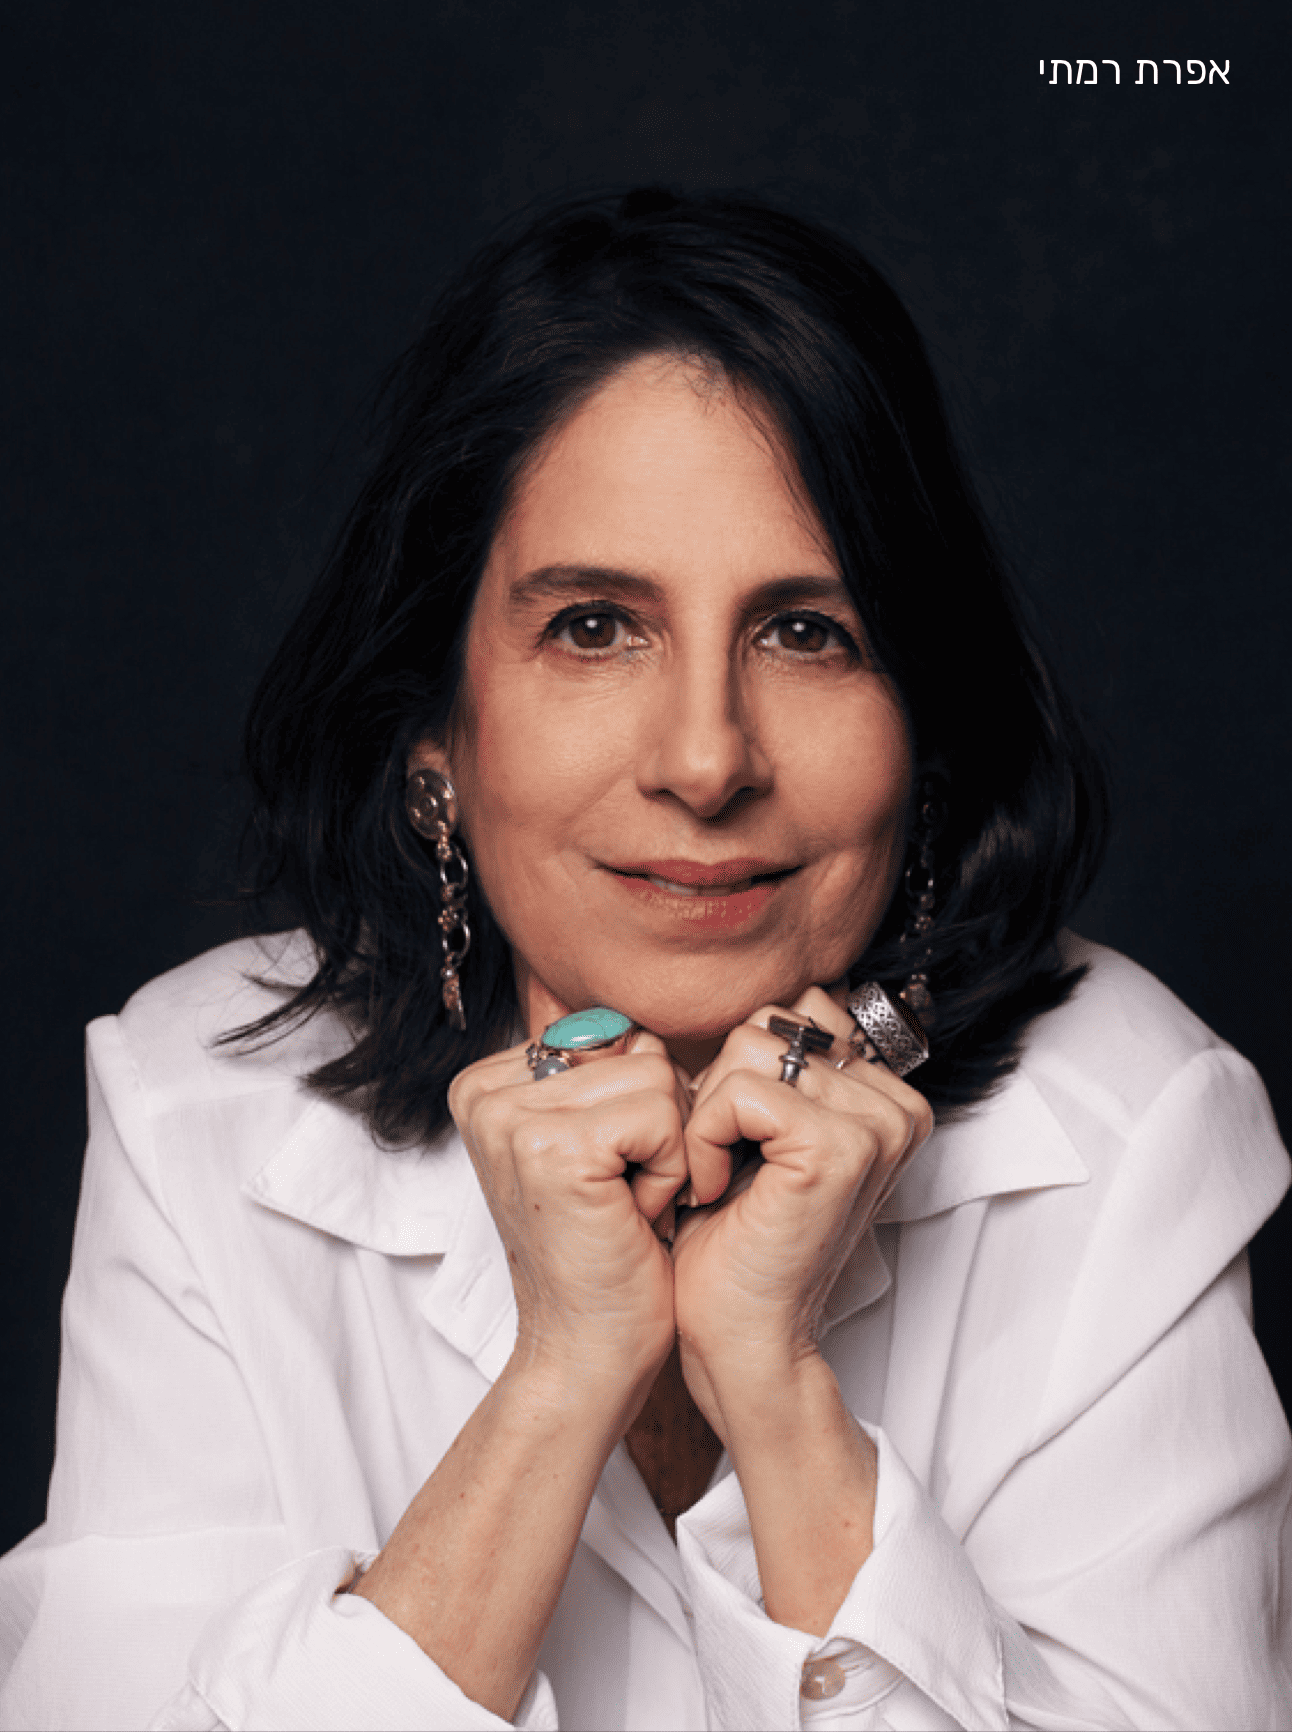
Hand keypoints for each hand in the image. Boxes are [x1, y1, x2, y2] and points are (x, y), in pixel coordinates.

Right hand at [448, 1033, 722, 1401]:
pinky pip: (663, 1116)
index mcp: (487, 1084)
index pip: (612, 1034)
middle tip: (621, 1196)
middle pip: (637, 1050)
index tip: (606, 1173)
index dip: (638, 1105)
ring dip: (667, 1151)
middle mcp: (485, 1092)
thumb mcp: (595, 1145)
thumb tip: (640, 1027)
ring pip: (657, 1079)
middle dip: (658, 1126)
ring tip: (627, 1205)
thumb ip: (602, 1074)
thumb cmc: (607, 1250)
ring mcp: (511, 1118)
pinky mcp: (554, 1147)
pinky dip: (670, 1171)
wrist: (589, 1352)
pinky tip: (634, 1217)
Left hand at [671, 987, 933, 1439]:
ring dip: (707, 1116)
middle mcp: (897, 1104)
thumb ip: (774, 1060)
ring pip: (749, 1050)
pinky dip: (705, 1139)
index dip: (741, 1070)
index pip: (795, 1010)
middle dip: (721, 1088)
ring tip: (721, 1177)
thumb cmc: (734, 1237)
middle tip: (725, 1163)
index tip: (739, 1144)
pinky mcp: (839, 1148)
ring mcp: (876, 1125)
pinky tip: (715, 1190)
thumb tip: (755, 992)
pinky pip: (739, 1092)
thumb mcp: (757, 1128)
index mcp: (886, 1095)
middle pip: (770, 1022)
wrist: (739, 1335)